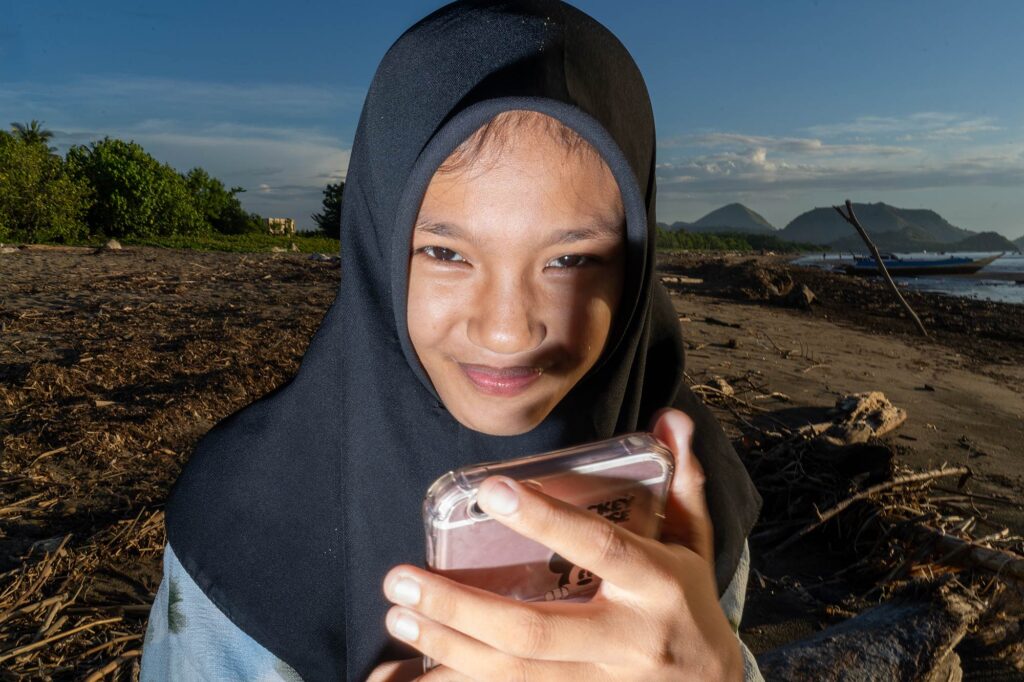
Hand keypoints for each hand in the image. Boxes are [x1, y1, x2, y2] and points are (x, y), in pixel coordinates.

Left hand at [378, 408, 743, 680]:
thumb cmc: (691, 603)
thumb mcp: (694, 542)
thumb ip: (679, 481)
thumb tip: (672, 417)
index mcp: (656, 584)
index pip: (598, 546)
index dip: (544, 520)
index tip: (490, 492)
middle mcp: (626, 639)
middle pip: (534, 631)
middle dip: (462, 607)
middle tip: (401, 579)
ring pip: (517, 675)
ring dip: (451, 647)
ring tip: (399, 617)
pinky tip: (416, 676)